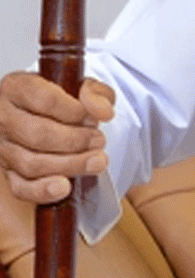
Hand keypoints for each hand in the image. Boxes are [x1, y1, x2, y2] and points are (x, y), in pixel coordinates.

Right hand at [0, 72, 113, 203]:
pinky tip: (64, 187)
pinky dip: (43, 190)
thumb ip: (96, 92)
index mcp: (16, 87)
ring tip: (96, 161)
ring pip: (31, 163)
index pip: (43, 99)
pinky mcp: (8, 171)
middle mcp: (2, 117)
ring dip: (70, 165)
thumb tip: (102, 111)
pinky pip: (20, 187)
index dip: (74, 111)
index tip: (94, 118)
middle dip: (76, 141)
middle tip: (99, 141)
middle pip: (38, 135)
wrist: (49, 117)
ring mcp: (2, 147)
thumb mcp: (82, 87)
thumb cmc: (62, 101)